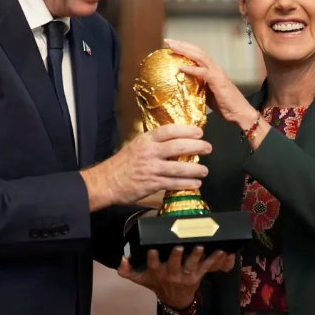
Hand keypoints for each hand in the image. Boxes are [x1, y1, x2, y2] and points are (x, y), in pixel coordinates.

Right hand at [80, 124, 211, 209]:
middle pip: (178, 146)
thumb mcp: (136, 146)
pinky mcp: (152, 184)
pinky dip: (187, 184)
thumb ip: (153, 144)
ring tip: (205, 170)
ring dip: (195, 169)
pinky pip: (174, 183)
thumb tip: (175, 142)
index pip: (169, 131)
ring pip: (179, 167)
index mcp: (146, 140)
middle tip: (208, 147)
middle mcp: (150, 152)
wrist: (106, 182)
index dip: (186, 130)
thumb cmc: (121, 164)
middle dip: (196, 146)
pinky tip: (195, 183)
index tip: (199, 131)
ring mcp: (151, 168)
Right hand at [117, 246, 235, 309]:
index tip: (152, 249)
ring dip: (196, 255)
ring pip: (191, 265)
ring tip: (200, 247)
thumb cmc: (156, 283)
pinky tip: (220, 250)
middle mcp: (171, 274)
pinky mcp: (197, 276)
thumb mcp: (140, 279)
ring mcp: (185, 276)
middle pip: (174, 264)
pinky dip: (213, 259)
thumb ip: (127, 270)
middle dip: (176, 255)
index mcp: (157, 272)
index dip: (152, 257)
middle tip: (178, 246)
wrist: (174, 299)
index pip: (153, 264)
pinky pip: (206, 267)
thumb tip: (122, 258)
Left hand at [165, 39, 254, 123]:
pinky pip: (203, 72)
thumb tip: (181, 84)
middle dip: (181, 44)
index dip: (184, 48)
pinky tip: (181, 67)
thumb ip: (196, 86)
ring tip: (172, 47)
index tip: (170, 45)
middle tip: (167, 40)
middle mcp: (214, 68)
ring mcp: (217, 73)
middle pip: (197, 51)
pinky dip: (192, 69)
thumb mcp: (206, 93)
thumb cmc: (224, 105)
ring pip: (200, 57)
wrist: (240, 113)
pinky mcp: (218, 81)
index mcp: (211, 69)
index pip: (196, 54)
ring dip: (185, 51)